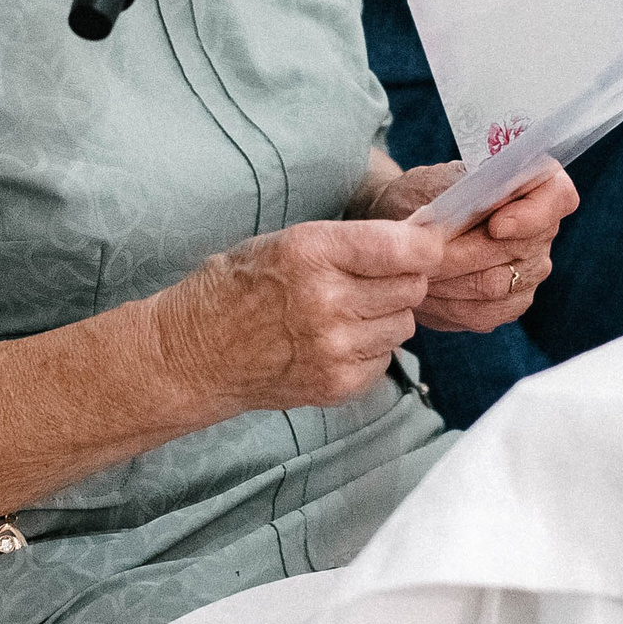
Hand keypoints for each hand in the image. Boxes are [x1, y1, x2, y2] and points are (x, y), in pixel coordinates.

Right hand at [154, 220, 443, 413]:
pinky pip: (386, 357)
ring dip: (386, 314)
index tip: (425, 243)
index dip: (425, 245)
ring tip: (345, 310)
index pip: (405, 249)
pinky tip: (335, 339)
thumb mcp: (287, 240)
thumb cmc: (240, 286)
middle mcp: (327, 300)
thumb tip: (419, 240)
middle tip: (371, 277)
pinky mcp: (338, 383)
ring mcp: (334, 348)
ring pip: (405, 323)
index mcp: (313, 251)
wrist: (197, 352)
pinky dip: (371, 347)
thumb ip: (351, 241)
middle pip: (412, 286)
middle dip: (402, 278)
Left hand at [363, 163, 578, 333]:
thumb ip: (452, 192)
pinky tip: (425, 291)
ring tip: (417, 270)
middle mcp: (543, 230)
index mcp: (536, 184)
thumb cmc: (422, 196)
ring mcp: (532, 270)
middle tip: (425, 254)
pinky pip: (484, 313)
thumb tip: (463, 212)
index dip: (532, 215)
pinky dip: (448, 304)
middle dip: (465, 253)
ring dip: (451, 280)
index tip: (496, 226)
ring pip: (496, 286)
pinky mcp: (510, 304)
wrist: (409, 228)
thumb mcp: (430, 182)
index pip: (557, 197)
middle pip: (520, 249)